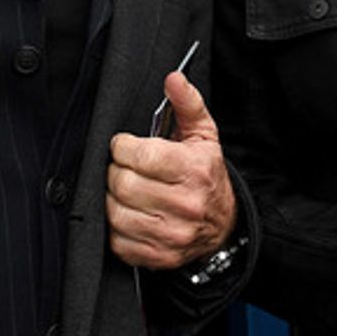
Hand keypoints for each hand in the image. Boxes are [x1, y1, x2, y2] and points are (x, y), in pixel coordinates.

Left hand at [106, 70, 237, 269]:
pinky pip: (117, 240)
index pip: (142, 156)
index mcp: (194, 171)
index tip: (125, 146)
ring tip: (125, 188)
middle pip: (123, 184)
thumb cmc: (207, 174)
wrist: (223, 226)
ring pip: (116, 212)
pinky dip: (115, 226)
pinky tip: (129, 212)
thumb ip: (187, 104)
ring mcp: (171, 235)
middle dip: (116, 170)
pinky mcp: (157, 257)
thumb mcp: (203, 136)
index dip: (123, 147)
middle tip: (124, 167)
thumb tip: (174, 78)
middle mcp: (184, 205)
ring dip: (113, 197)